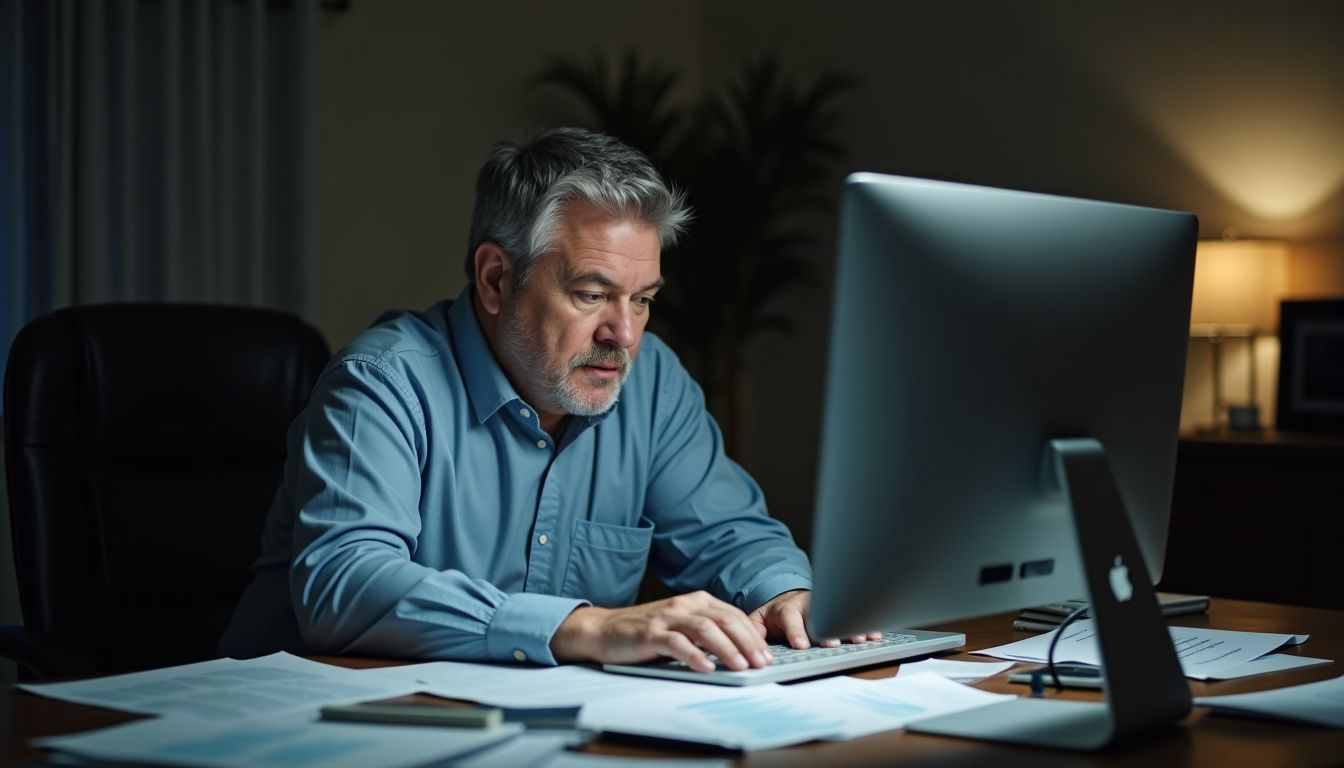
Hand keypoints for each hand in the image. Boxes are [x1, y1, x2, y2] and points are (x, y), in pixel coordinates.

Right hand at [550, 591, 772, 672]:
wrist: (604, 630)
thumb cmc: (646, 632)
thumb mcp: (682, 626)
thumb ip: (708, 632)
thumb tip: (743, 648)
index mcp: (696, 601)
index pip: (732, 615)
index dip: (752, 635)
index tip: (766, 655)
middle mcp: (684, 605)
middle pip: (724, 620)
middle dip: (747, 642)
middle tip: (761, 663)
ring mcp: (667, 617)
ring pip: (705, 629)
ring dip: (727, 648)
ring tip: (741, 666)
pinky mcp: (650, 633)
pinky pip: (677, 643)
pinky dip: (694, 655)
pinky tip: (706, 668)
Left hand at [748, 589, 885, 649]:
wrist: (789, 598)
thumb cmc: (774, 616)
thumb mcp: (758, 620)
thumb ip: (753, 631)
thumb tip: (747, 644)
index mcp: (787, 609)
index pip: (791, 619)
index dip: (796, 632)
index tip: (801, 645)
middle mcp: (808, 606)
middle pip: (820, 616)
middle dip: (827, 630)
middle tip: (834, 643)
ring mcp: (825, 607)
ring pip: (839, 615)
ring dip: (850, 628)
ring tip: (862, 639)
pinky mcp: (837, 609)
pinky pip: (852, 614)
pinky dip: (864, 625)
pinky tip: (875, 633)